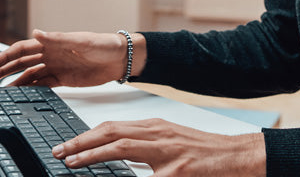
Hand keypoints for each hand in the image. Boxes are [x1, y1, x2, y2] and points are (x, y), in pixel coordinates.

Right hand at [0, 29, 140, 86]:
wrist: (121, 59)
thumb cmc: (104, 45)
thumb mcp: (81, 41)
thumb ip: (58, 39)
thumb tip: (36, 32)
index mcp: (51, 42)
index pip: (21, 49)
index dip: (4, 57)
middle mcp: (50, 54)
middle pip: (20, 63)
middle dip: (1, 71)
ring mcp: (55, 67)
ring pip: (28, 75)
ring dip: (12, 82)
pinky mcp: (63, 79)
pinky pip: (41, 85)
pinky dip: (29, 90)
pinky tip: (19, 95)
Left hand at [51, 119, 264, 176]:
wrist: (239, 157)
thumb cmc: (207, 153)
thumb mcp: (172, 144)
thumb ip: (146, 149)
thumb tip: (116, 153)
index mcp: (156, 128)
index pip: (113, 127)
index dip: (87, 136)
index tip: (67, 146)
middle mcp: (158, 134)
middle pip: (111, 132)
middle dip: (81, 141)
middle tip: (59, 151)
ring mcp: (167, 152)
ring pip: (121, 147)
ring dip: (92, 154)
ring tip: (71, 162)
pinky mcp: (177, 172)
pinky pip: (143, 176)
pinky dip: (121, 175)